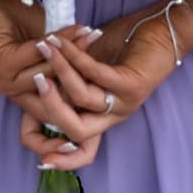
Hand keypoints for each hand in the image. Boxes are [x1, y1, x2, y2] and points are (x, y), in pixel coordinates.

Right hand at [25, 15, 177, 152]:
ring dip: (58, 69)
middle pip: (77, 130)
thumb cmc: (119, 48)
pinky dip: (73, 56)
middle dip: (50, 107)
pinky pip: (94, 73)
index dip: (62, 158)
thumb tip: (33, 78)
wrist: (160, 32)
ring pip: (81, 97)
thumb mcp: (86, 67)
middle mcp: (113, 115)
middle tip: (33, 79)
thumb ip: (66, 78)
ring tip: (43, 46)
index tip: (39, 160)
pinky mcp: (132, 84)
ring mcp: (125, 102)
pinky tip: (60, 42)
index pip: (83, 149)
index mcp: (101, 116)